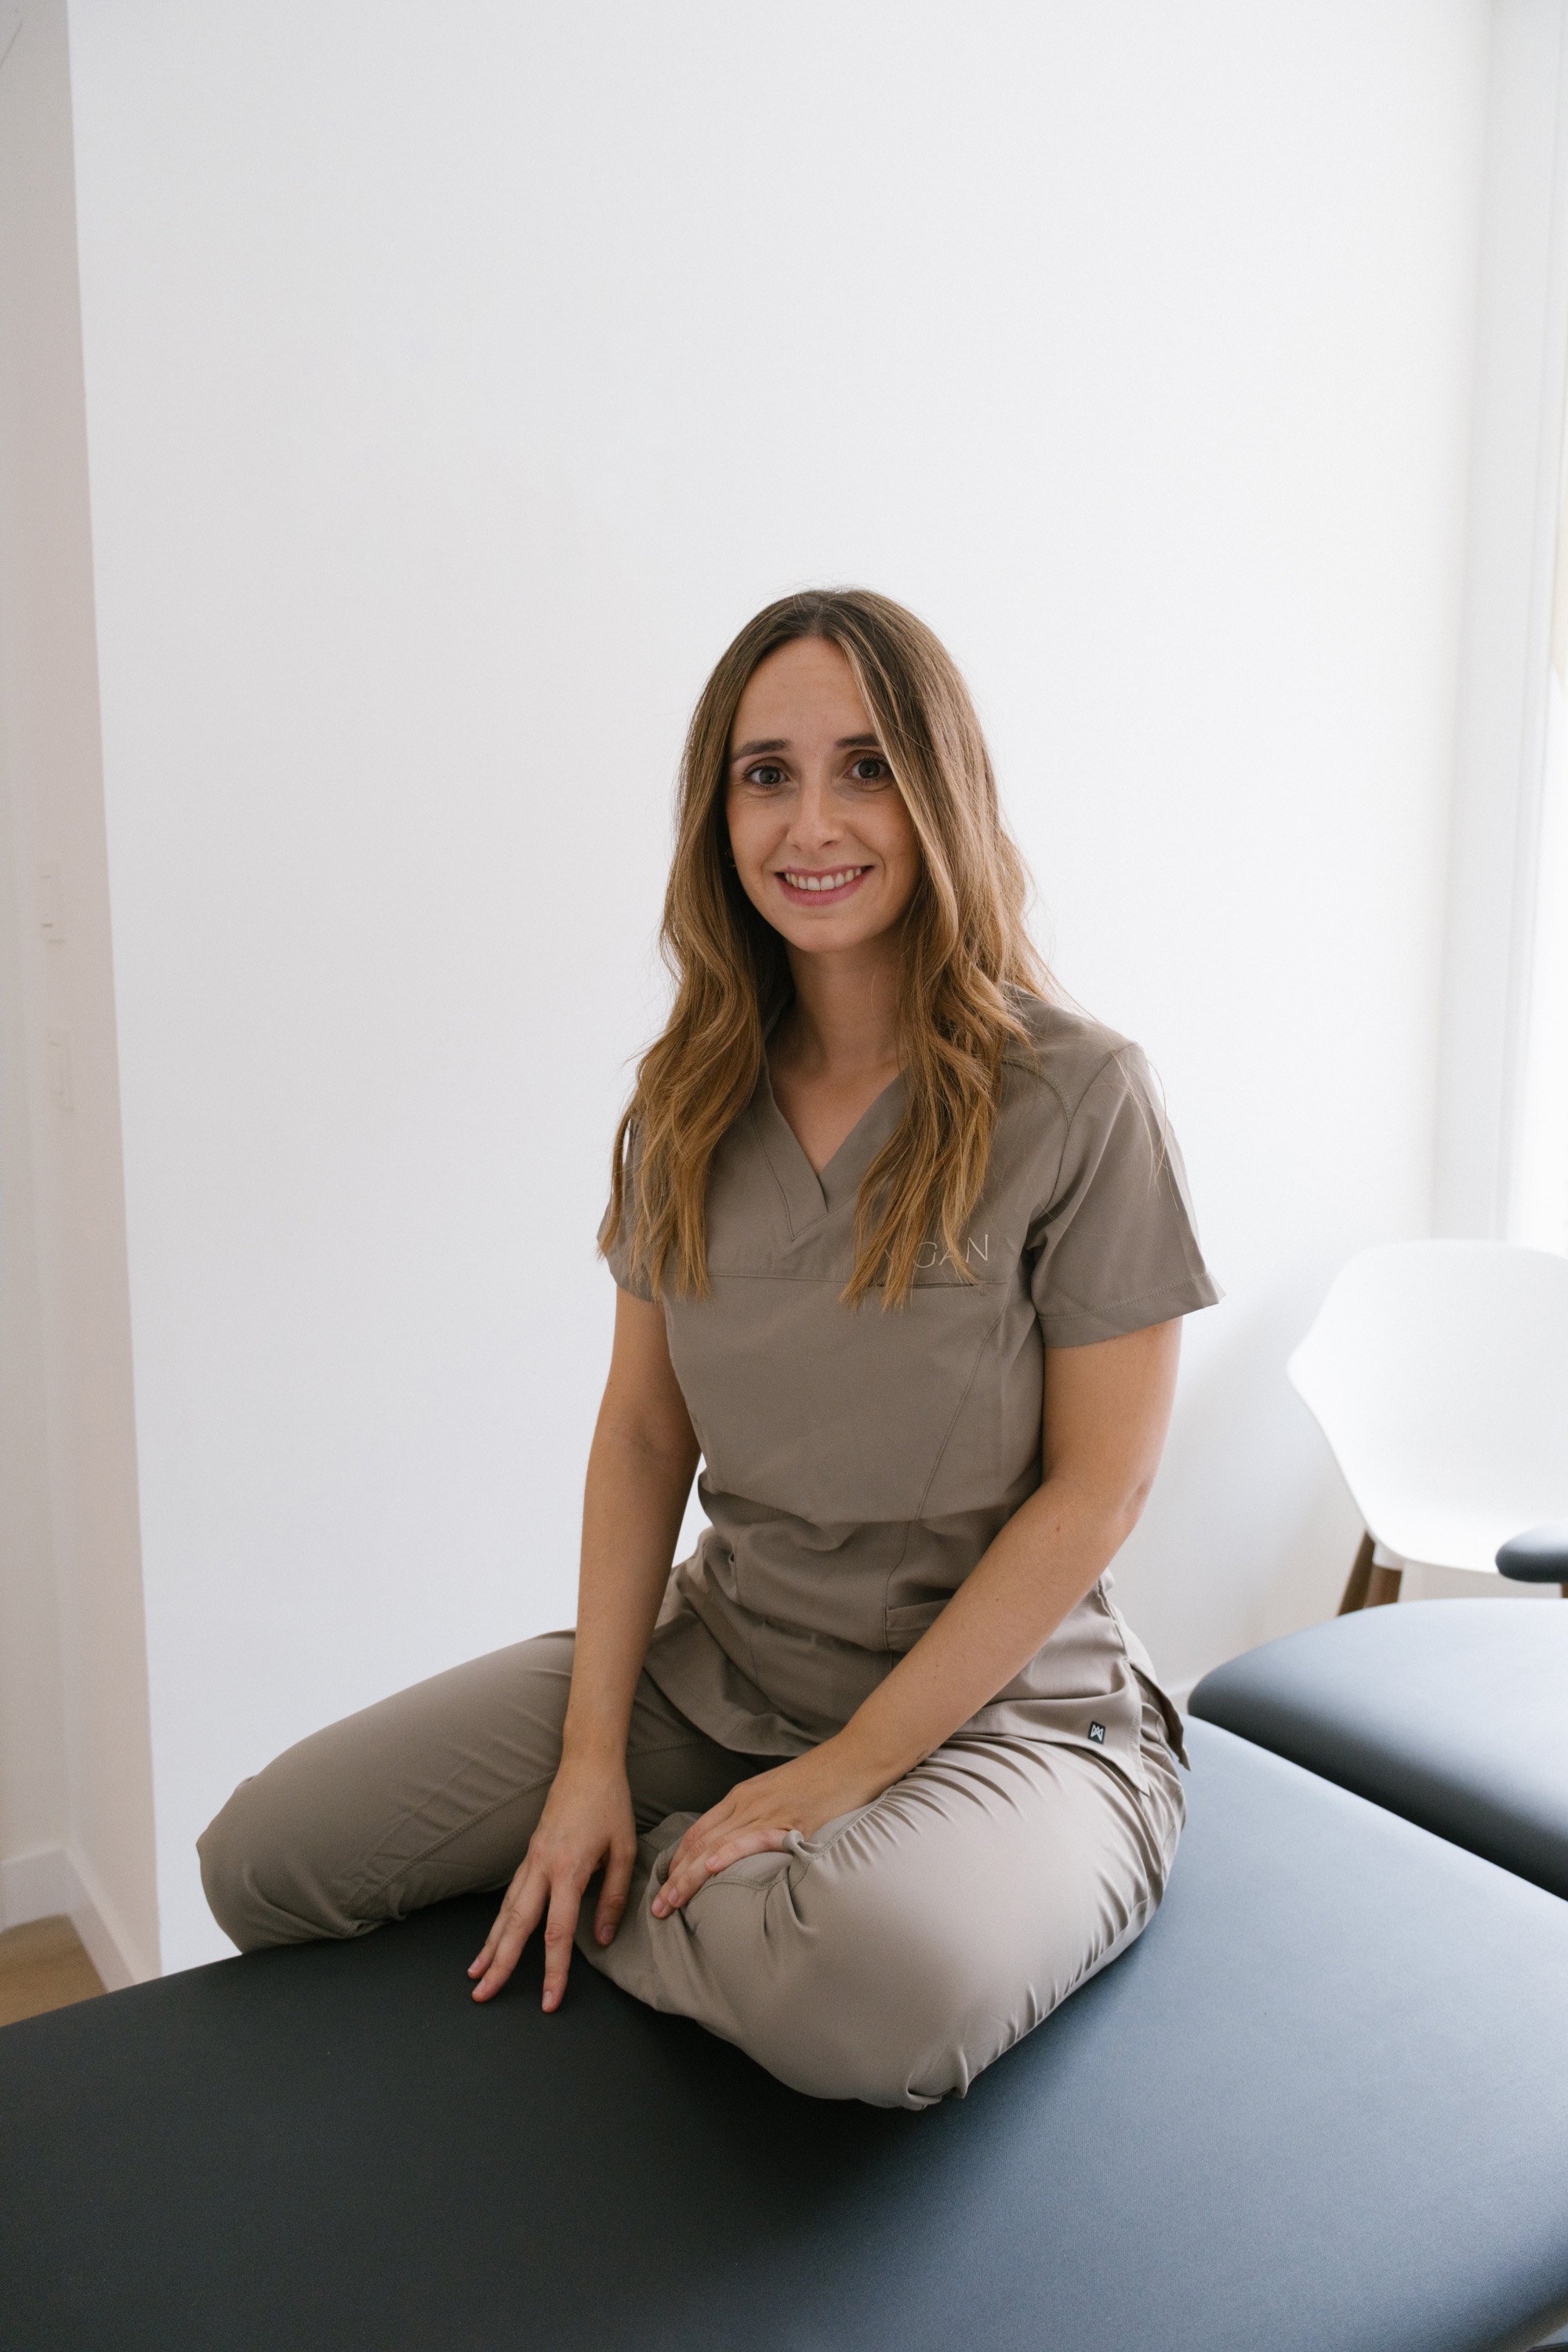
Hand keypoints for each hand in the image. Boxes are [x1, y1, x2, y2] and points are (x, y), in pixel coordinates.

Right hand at [468, 1757, 636, 2010]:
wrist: (587, 1763)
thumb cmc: (610, 1804)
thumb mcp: (624, 1850)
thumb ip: (614, 1897)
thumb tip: (602, 1939)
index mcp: (569, 1870)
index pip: (558, 1933)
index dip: (554, 1970)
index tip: (550, 2001)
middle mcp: (542, 1867)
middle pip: (516, 1926)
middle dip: (499, 1965)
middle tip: (482, 1996)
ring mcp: (531, 1859)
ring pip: (505, 1911)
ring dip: (490, 1945)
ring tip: (475, 1974)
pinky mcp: (529, 1854)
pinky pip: (510, 1894)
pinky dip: (499, 1920)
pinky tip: (495, 1936)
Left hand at [650, 1739, 884, 1918]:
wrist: (858, 1756)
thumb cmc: (826, 1778)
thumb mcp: (783, 1794)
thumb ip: (761, 1815)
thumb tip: (748, 1844)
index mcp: (744, 1796)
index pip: (699, 1831)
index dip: (678, 1860)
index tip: (663, 1886)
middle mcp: (748, 1802)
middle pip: (700, 1843)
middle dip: (675, 1877)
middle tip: (656, 1908)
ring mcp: (768, 1810)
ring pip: (717, 1846)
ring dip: (690, 1877)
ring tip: (671, 1903)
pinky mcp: (791, 1820)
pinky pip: (752, 1839)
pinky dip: (728, 1854)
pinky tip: (710, 1869)